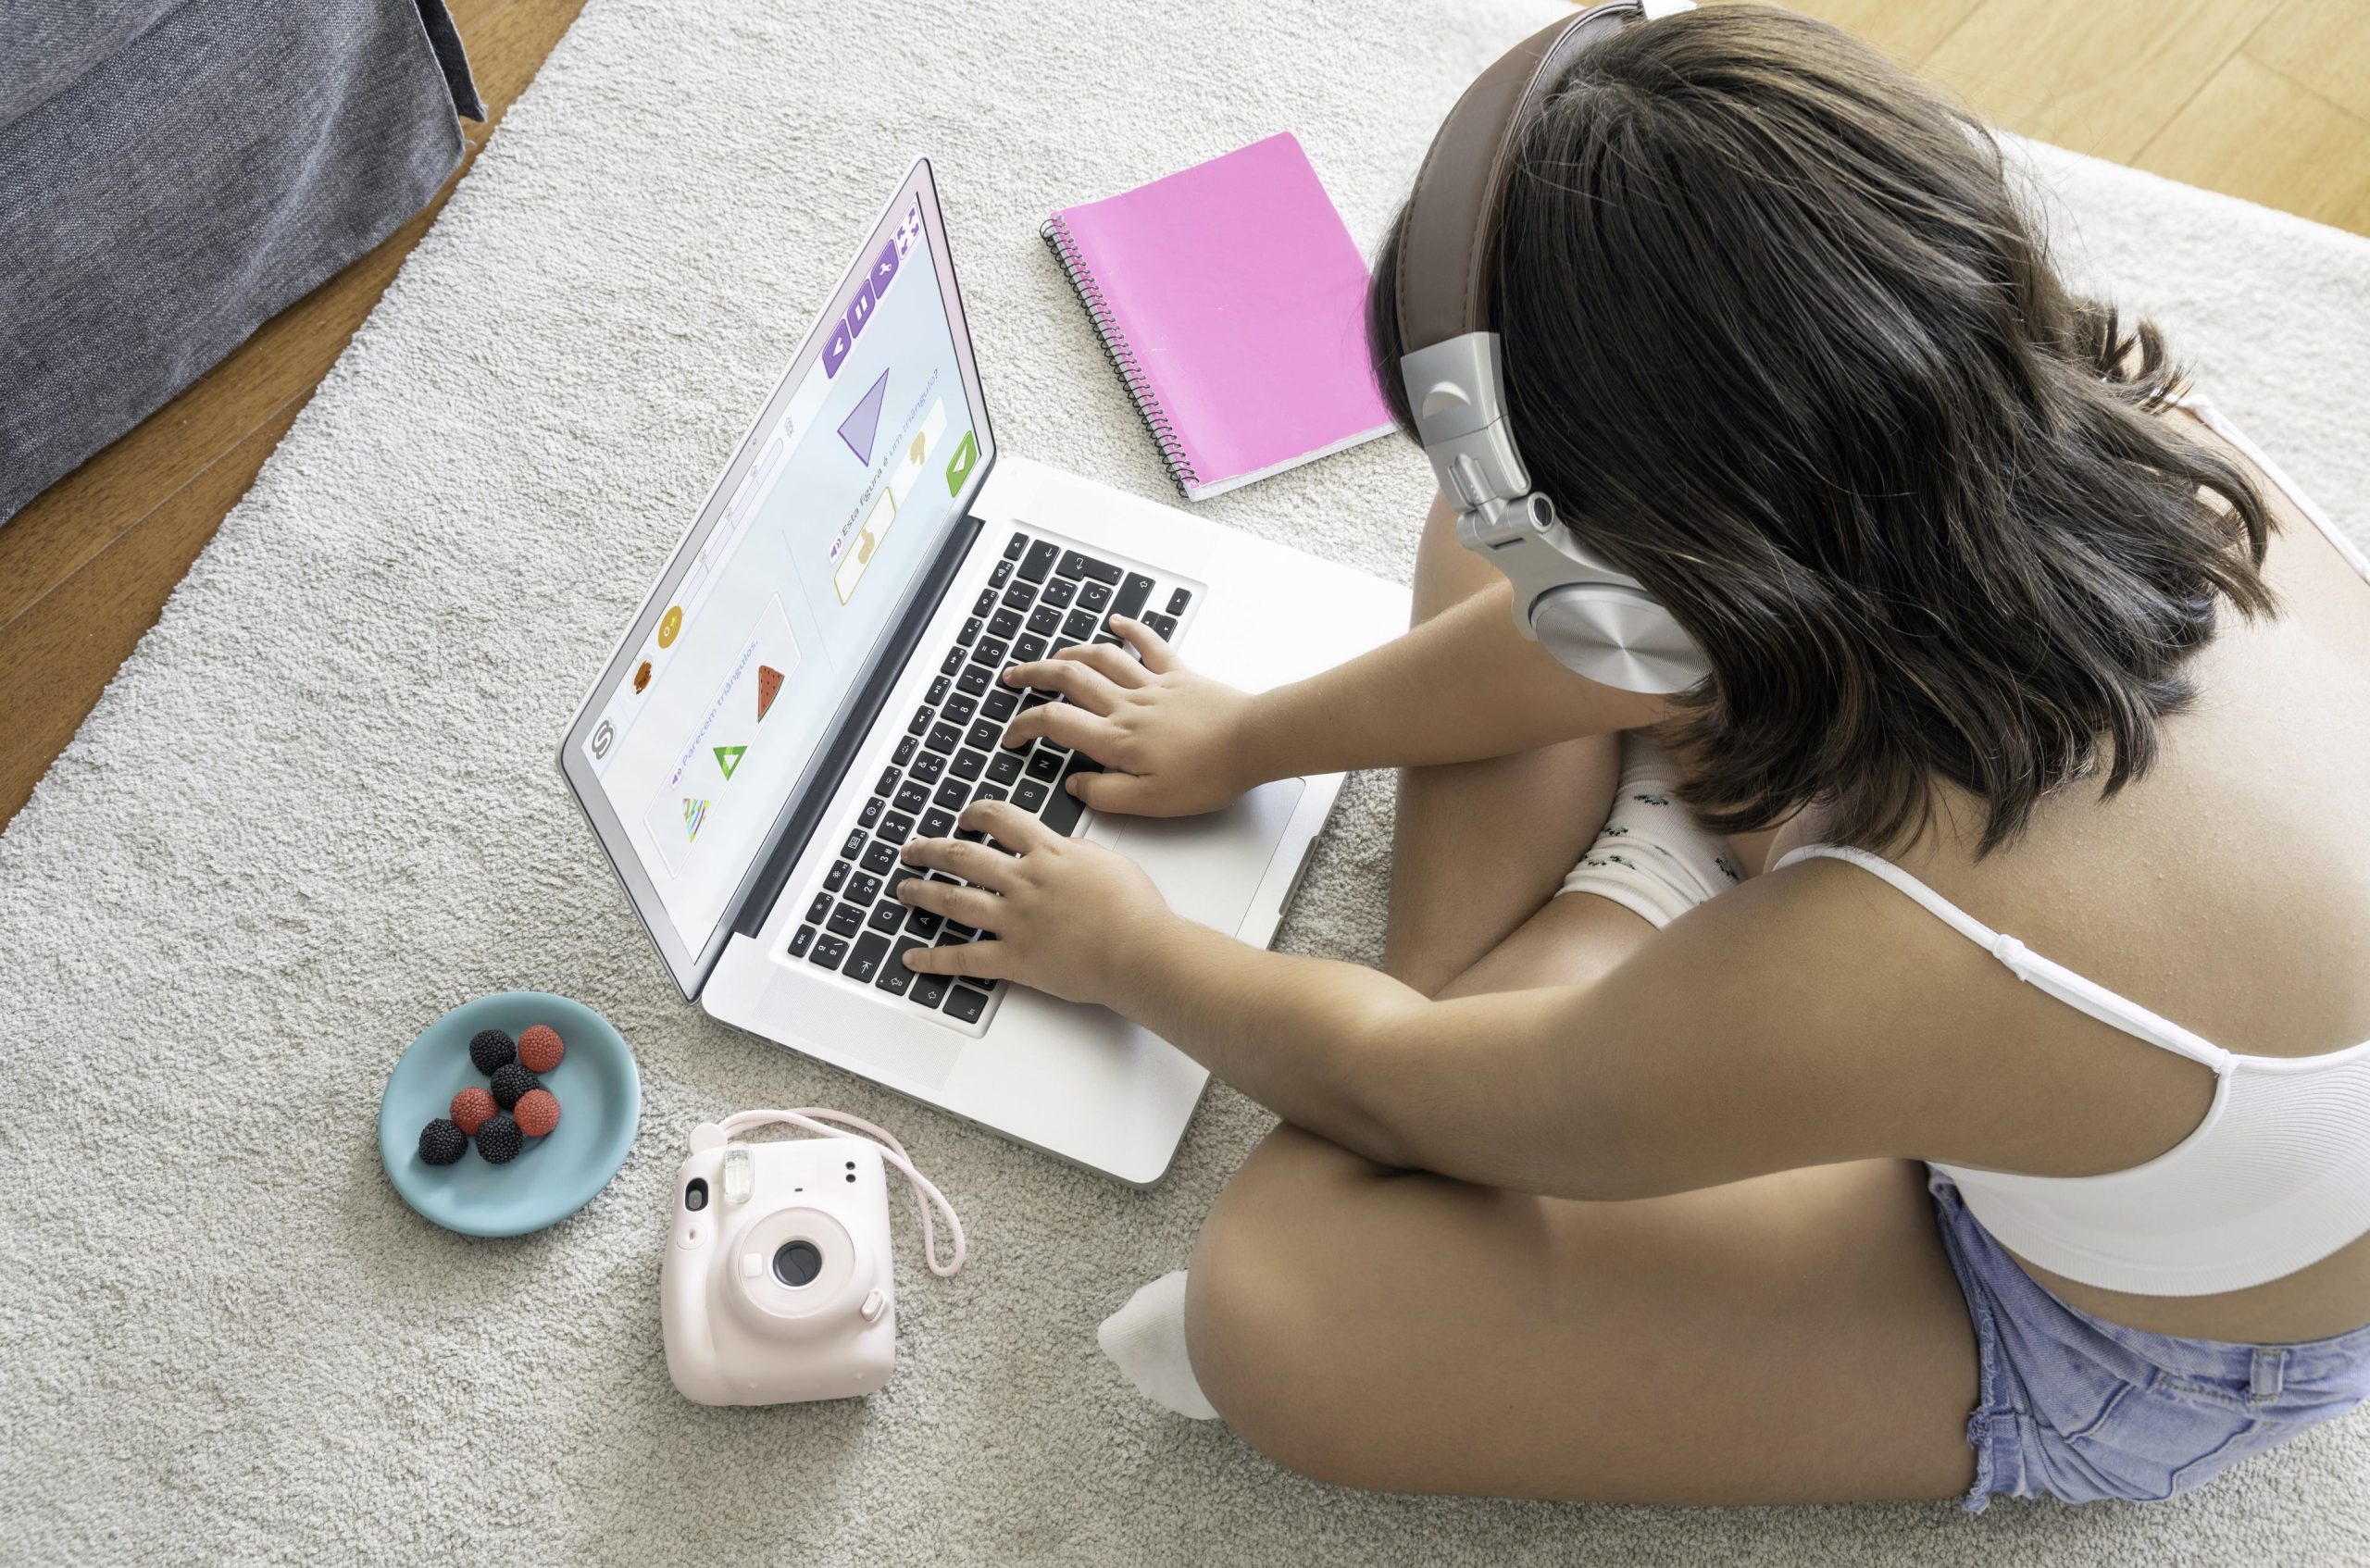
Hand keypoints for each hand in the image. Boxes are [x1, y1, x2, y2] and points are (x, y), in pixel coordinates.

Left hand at [895, 800, 1172, 1003]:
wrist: (1140, 950)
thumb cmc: (1135, 909)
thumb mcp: (1107, 861)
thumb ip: (1075, 853)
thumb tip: (1061, 849)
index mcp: (1048, 853)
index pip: (1001, 819)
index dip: (976, 813)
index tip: (965, 817)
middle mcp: (1023, 881)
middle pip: (963, 856)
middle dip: (930, 850)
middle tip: (912, 850)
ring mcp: (1014, 920)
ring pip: (954, 900)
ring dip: (922, 893)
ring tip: (903, 890)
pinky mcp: (1014, 958)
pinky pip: (965, 958)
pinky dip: (934, 959)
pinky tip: (913, 958)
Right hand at [997, 617, 1259, 816]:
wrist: (1254, 742)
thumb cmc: (1208, 774)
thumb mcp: (1151, 802)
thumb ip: (1106, 793)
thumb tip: (1076, 784)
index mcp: (1117, 739)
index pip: (1055, 723)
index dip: (1025, 726)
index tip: (1012, 736)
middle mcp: (1128, 705)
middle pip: (1069, 679)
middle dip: (1034, 675)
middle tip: (1013, 677)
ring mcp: (1153, 685)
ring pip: (1101, 658)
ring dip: (1070, 653)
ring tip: (1052, 657)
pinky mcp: (1180, 674)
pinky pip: (1149, 644)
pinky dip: (1131, 630)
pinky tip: (1117, 623)